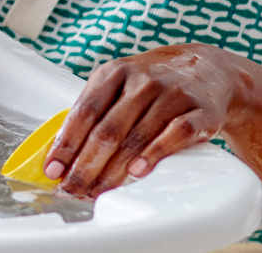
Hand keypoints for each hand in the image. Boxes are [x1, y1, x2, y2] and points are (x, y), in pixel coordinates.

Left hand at [44, 44, 242, 197]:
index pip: (84, 110)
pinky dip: (154, 155)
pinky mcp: (200, 111)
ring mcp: (172, 95)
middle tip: (72, 188)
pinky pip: (175, 135)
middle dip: (85, 165)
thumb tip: (63, 152)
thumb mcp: (120, 83)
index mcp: (115, 73)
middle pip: (107, 129)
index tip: (53, 169)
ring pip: (136, 137)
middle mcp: (142, 81)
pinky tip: (138, 172)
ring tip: (97, 191)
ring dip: (113, 170)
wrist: (208, 70)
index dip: (66, 142)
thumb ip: (95, 111)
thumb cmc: (154, 84)